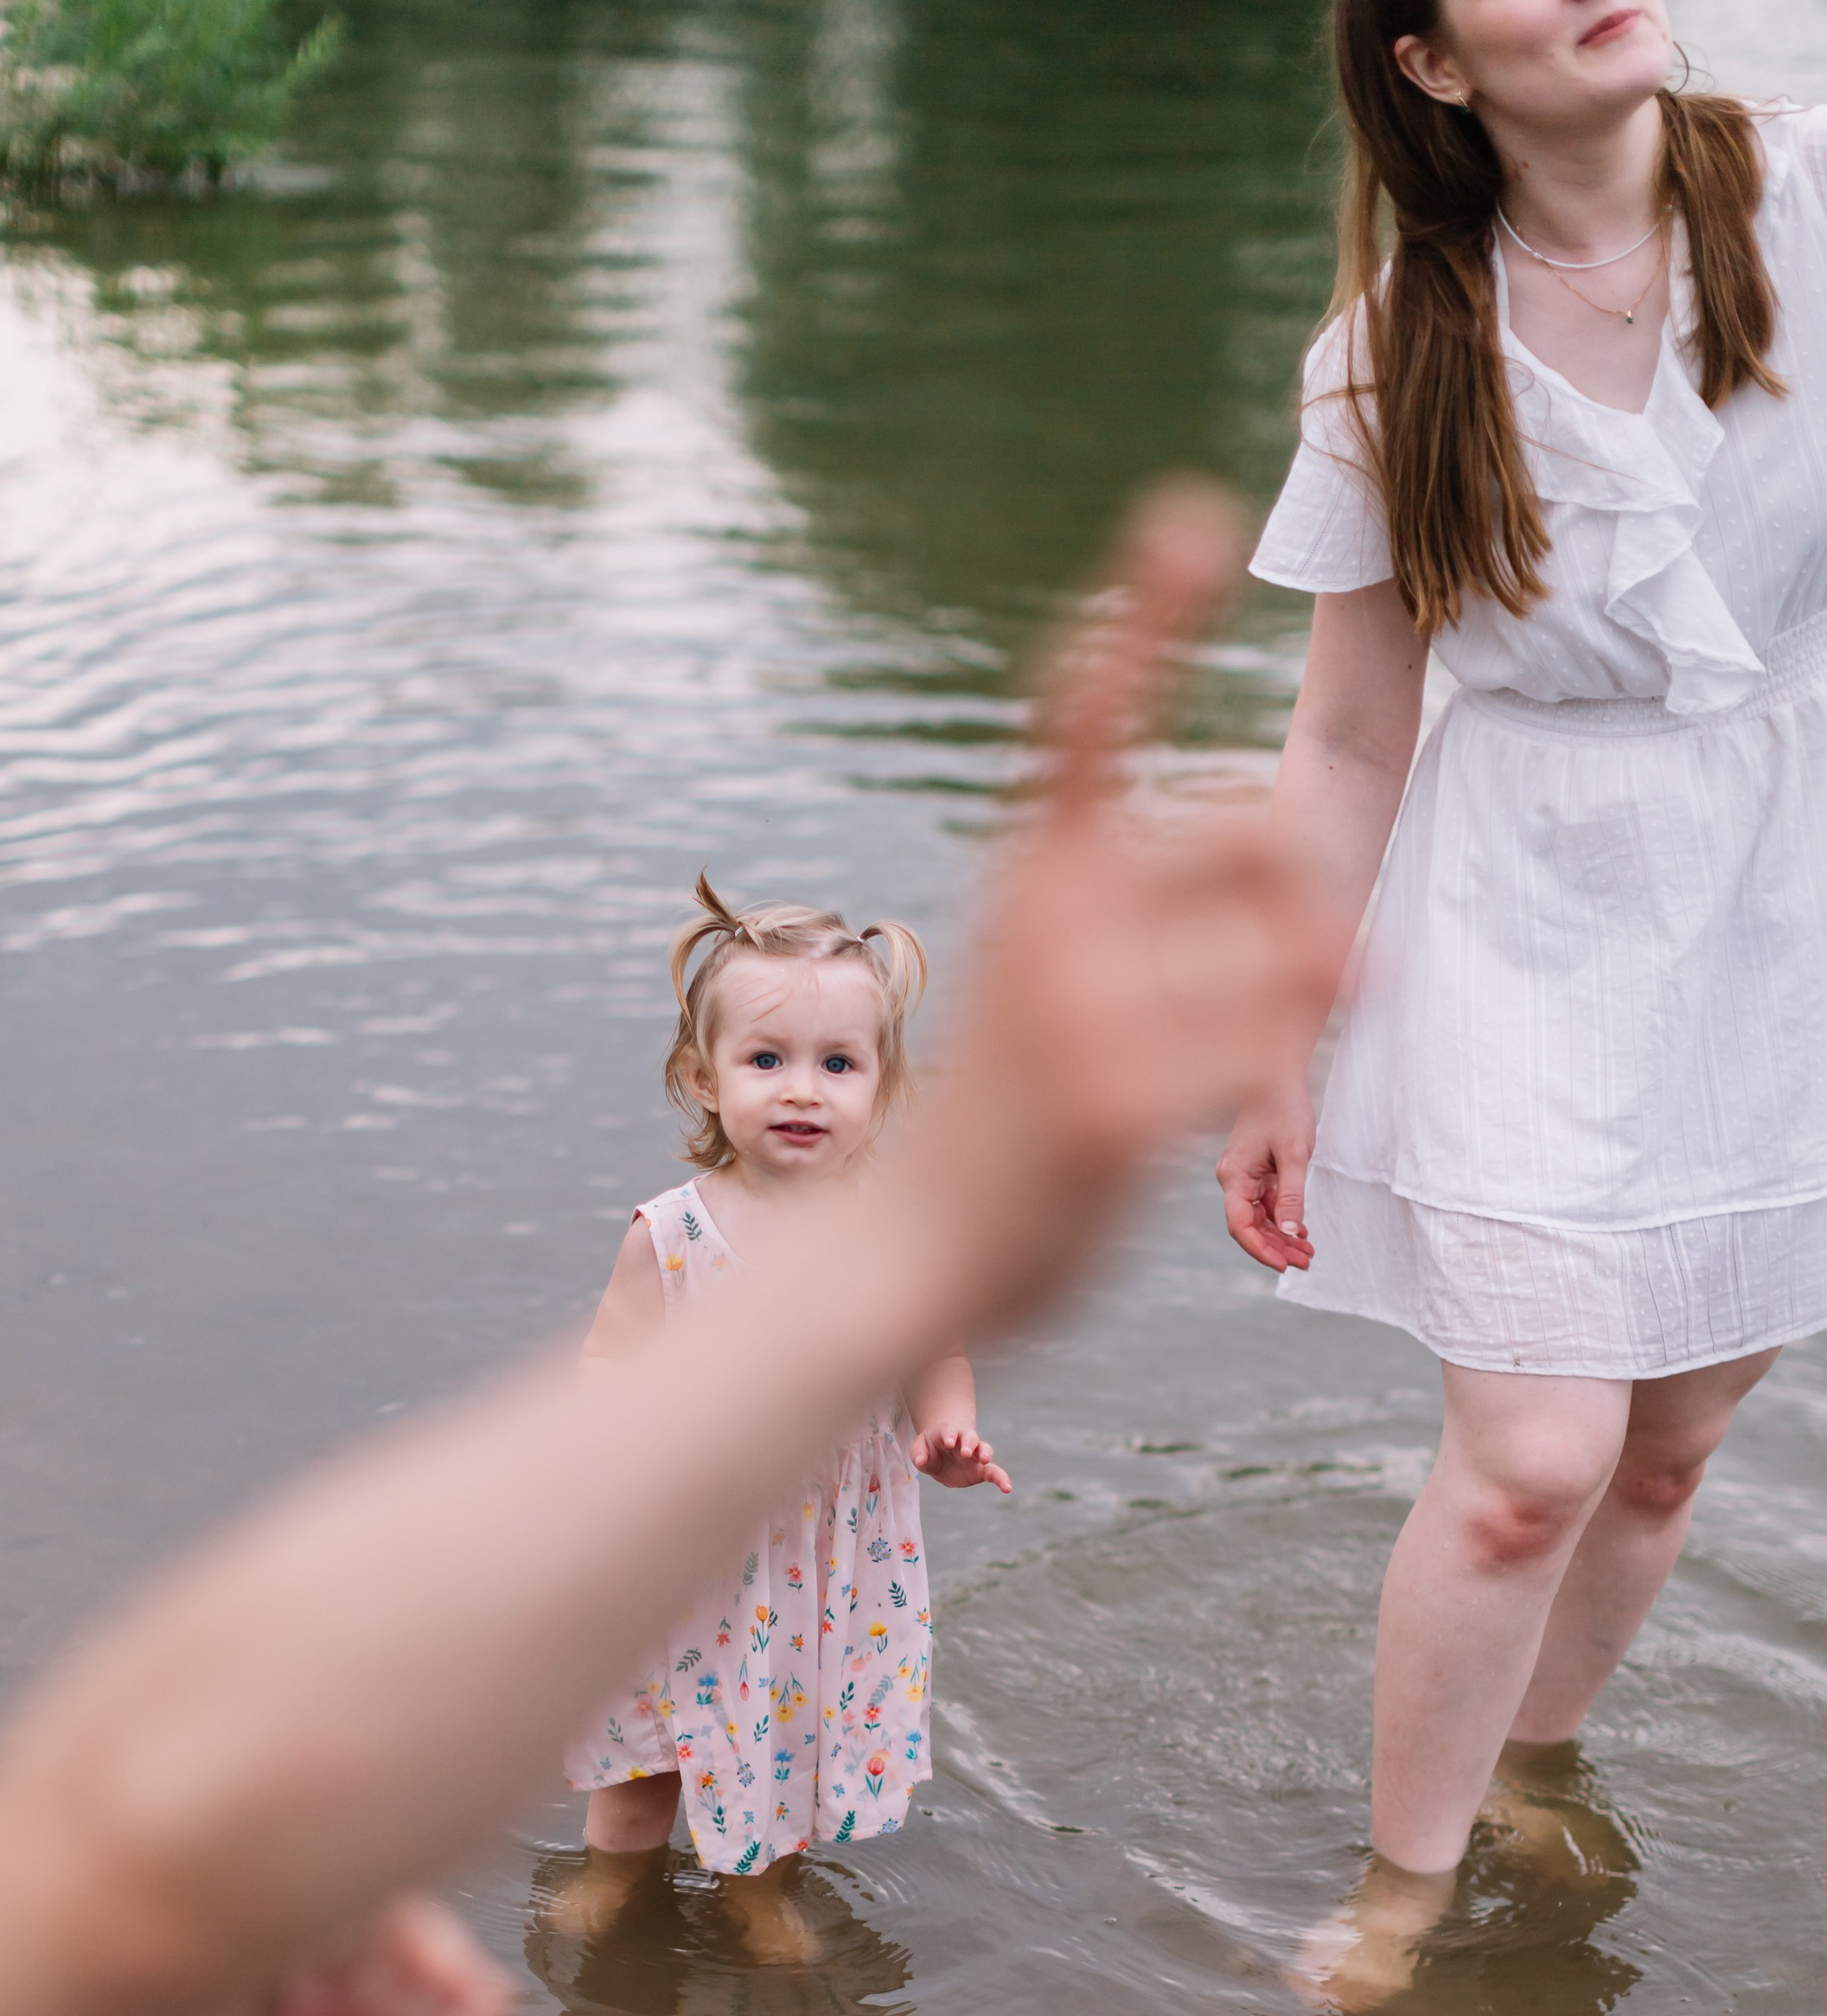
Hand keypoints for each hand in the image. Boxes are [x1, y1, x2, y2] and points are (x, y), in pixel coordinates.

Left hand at [912, 1424, 1012, 1492]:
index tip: (949, 1442)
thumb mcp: (918, 1450)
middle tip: (966, 1452)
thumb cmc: (929, 1449)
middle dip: (969, 1443)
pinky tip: (1007, 1488)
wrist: (941, 1456)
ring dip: (985, 1453)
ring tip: (985, 1460)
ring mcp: (974, 1454)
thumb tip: (920, 1460)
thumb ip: (918, 1454)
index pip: (949, 1431)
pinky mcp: (981, 1469)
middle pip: (970, 1437)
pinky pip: (994, 1472)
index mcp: (947, 1434)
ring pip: (984, 1449)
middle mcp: (964, 1442)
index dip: (950, 1435)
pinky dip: (1002, 1479)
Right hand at [924, 484, 1342, 1321]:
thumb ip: (1160, 921)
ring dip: (1317, 990)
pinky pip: (1266, 1049)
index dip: (1146, 615)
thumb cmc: (1008, 1112)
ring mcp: (1079, 1004)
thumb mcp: (1056, 974)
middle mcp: (1049, 911)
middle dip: (1311, 888)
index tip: (1192, 518)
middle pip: (1261, 833)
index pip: (1091, 717)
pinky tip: (1248, 1114)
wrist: (909, 1249)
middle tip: (1311, 959)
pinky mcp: (1114, 1100)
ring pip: (1288, 949)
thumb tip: (1354, 938)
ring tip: (1268, 1043)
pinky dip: (1282, 1076)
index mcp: (1034, 863)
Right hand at [1215, 1081, 1317, 1270]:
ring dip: (1282, 1237)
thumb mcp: (1295, 1153)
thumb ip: (1292, 1194)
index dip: (1260, 1249)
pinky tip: (1301, 1232)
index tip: (1283, 1265)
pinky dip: (1283, 1219)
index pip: (1241, 1225)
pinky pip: (1267, 1204)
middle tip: (1305, 1263)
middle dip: (1276, 1248)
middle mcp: (1233, 1180)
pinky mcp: (1256, 1172)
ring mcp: (1244, 1177)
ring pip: (1259, 1218)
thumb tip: (1290, 1232)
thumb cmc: (1283, 1109)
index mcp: (1234, 1177)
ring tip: (1307, 1253)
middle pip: (1250, 1227)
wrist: (1275, 1076)